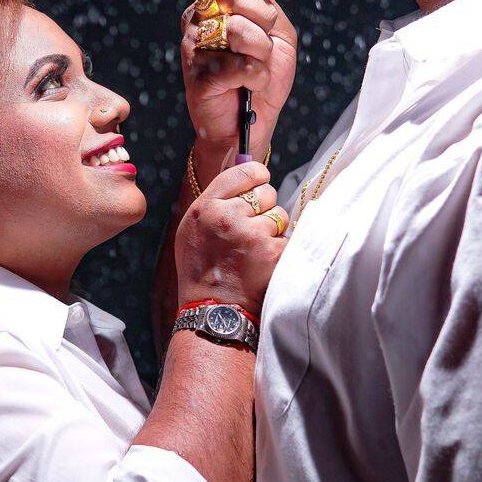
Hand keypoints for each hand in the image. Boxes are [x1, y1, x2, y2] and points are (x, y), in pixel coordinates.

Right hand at [175, 160, 288, 314]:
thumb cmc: (202, 269)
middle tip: (251, 230)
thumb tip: (248, 171)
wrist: (214, 310)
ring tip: (255, 250)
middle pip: (266, 192)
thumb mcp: (193, 229)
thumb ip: (217, 200)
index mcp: (205, 207)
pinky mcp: (272, 252)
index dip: (257, 176)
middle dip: (264, 208)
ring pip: (280, 215)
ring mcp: (252, 235)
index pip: (243, 172)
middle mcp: (227, 217)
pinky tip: (264, 262)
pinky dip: (281, 248)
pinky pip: (288, 237)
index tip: (260, 182)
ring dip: (273, 230)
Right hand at [181, 0, 297, 185]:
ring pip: (238, 30)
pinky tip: (249, 86)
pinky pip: (240, 65)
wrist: (250, 124)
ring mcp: (193, 45)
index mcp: (216, 3)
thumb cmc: (262, 77)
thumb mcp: (277, 34)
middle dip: (264, 18)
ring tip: (257, 68)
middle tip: (265, 43)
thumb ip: (268, 4)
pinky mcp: (196, 74)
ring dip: (263, 53)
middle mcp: (198, 18)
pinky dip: (257, 77)